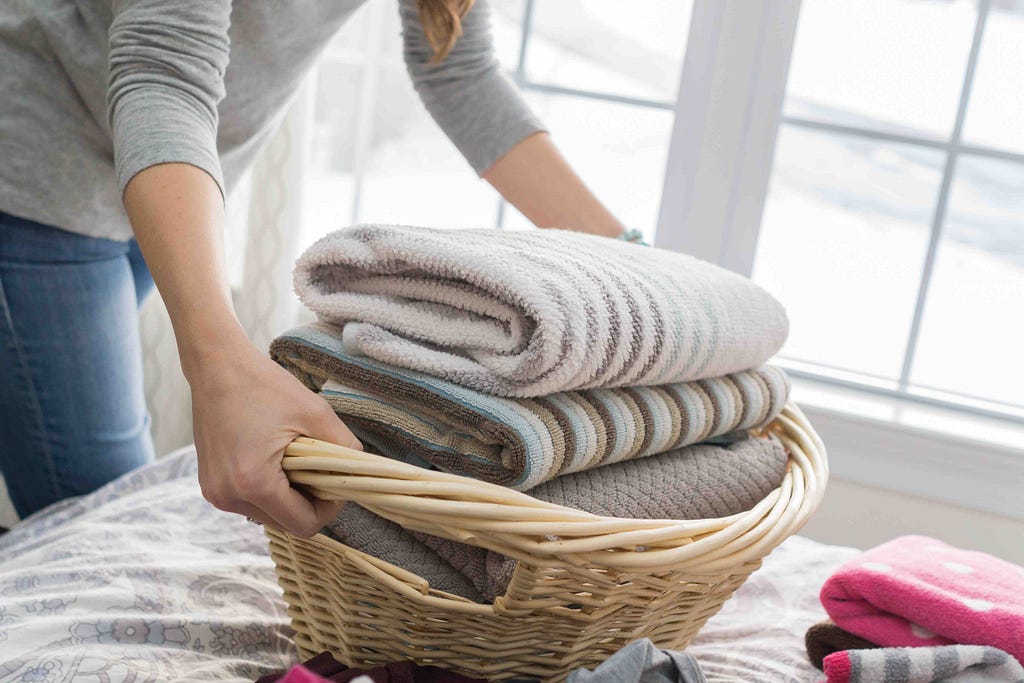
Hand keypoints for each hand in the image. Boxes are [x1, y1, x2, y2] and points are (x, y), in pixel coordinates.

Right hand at [188, 337, 360, 536]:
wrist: (217, 367)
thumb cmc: (264, 386)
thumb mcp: (315, 413)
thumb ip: (344, 447)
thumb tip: (361, 470)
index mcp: (254, 483)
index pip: (304, 525)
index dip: (328, 509)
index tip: (335, 483)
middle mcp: (228, 496)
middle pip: (285, 524)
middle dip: (308, 503)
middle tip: (318, 468)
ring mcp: (215, 493)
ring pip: (268, 515)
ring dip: (287, 497)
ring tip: (294, 459)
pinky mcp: (210, 484)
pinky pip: (249, 501)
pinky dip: (268, 489)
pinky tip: (275, 459)